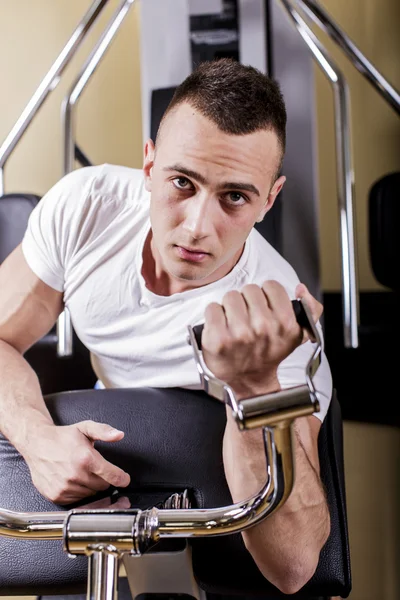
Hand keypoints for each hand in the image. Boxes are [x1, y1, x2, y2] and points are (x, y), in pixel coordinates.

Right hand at [24, 420, 130, 504]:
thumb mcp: (85, 428)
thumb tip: (119, 435)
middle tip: (95, 469)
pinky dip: (78, 492)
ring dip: (90, 487)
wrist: (37, 444)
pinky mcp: (57, 496)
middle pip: (103, 487)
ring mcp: (65, 487)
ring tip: (81, 472)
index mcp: (86, 458)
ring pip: (90, 495)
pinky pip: (76, 501)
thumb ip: (104, 431)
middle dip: (103, 479)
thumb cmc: (62, 437)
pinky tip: (73, 480)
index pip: (113, 476)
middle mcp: (75, 475)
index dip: (122, 478)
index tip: (124, 479)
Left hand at [201, 280, 320, 393]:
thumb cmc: (269, 353)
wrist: (248, 380)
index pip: (271, 286)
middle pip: (249, 290)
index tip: (264, 309)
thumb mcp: (299, 334)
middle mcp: (263, 327)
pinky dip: (214, 316)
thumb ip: (310, 308)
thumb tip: (301, 288)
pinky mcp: (217, 338)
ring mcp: (239, 333)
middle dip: (247, 302)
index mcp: (285, 323)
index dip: (266, 296)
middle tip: (248, 318)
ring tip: (235, 324)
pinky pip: (212, 308)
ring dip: (230, 308)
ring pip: (230, 297)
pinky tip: (221, 328)